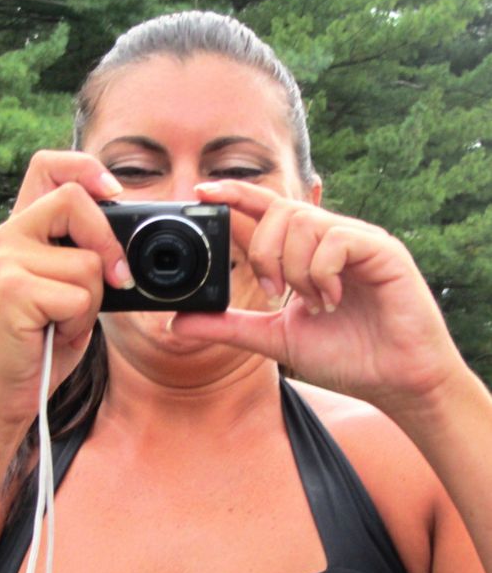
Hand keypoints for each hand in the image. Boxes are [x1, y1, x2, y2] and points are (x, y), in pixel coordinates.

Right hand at [0, 151, 130, 428]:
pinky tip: (57, 333)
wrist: (5, 392)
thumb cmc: (43, 341)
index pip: (48, 166)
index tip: (115, 193)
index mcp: (22, 230)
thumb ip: (86, 257)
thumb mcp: (68, 289)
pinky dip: (81, 323)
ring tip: (64, 320)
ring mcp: (6, 261)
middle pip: (75, 201)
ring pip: (88, 261)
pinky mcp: (12, 290)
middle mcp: (7, 236)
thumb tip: (129, 246)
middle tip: (116, 281)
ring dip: (93, 301)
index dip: (85, 167)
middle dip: (109, 243)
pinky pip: (79, 296)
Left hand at [170, 180, 464, 411]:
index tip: (201, 191)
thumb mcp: (275, 340)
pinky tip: (331, 299)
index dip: (235, 194)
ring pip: (304, 222)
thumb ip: (228, 326)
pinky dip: (322, 272)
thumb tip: (176, 322)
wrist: (395, 381)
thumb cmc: (346, 356)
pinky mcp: (382, 250)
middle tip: (272, 293)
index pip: (266, 209)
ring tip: (312, 303)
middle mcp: (330, 238)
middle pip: (278, 211)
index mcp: (305, 253)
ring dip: (294, 268)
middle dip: (262, 252)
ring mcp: (357, 241)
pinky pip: (336, 239)